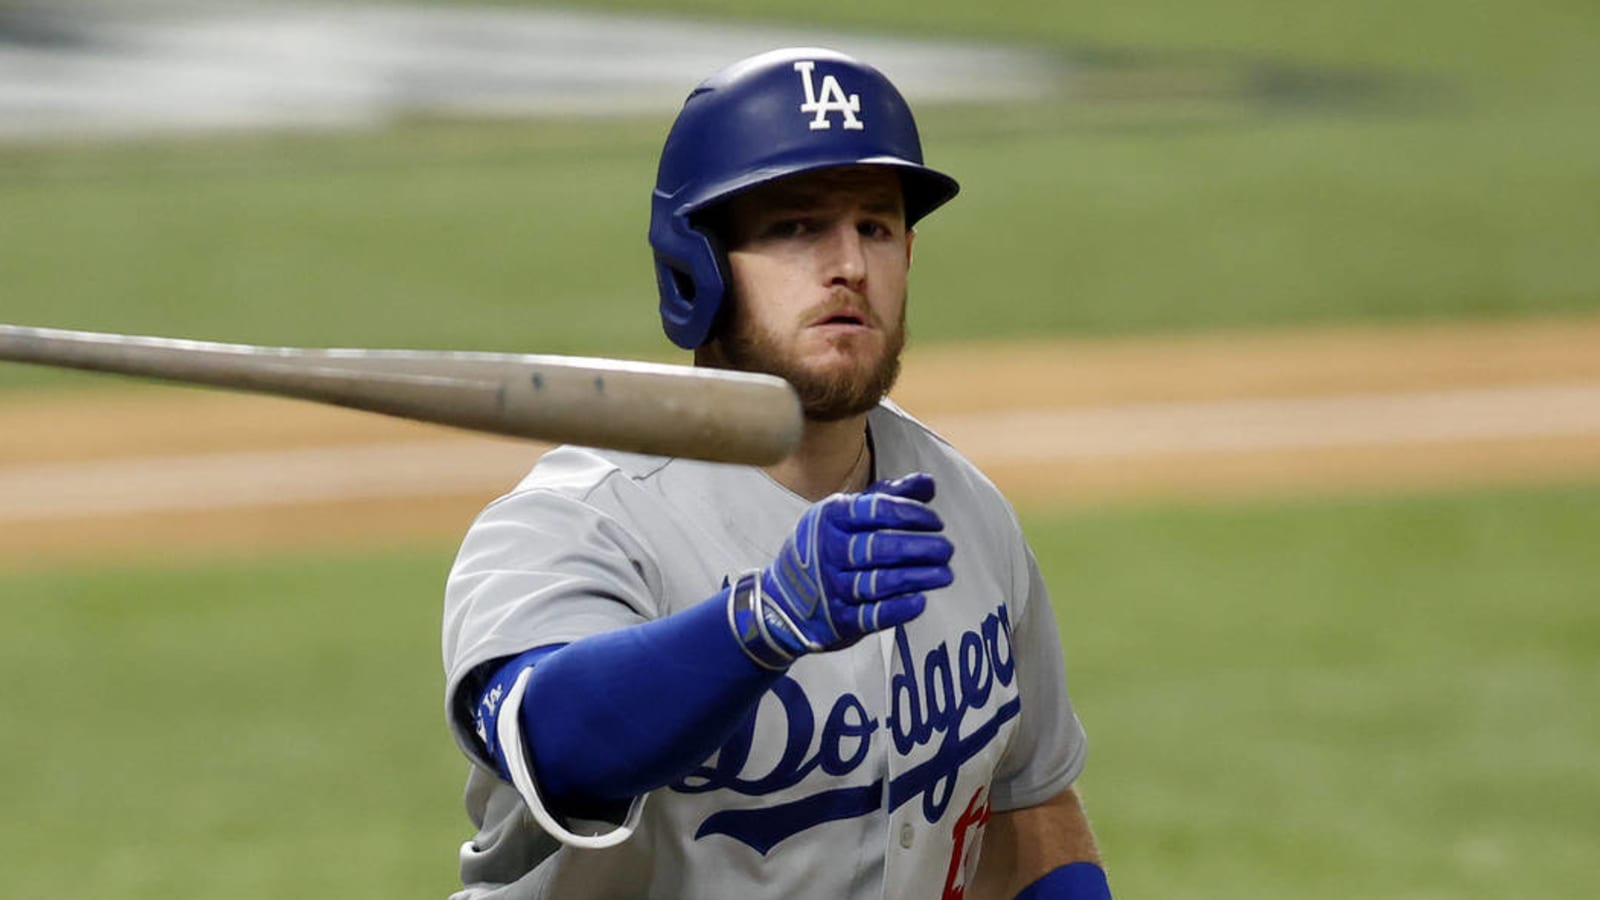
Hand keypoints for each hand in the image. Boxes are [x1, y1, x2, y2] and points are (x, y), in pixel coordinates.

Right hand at [729, 473, 953, 669]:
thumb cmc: (824, 548)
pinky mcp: (837, 620)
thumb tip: (928, 483)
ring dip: (918, 578)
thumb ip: (888, 496)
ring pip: (879, 582)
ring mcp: (831, 586)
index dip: (912, 514)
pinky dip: (899, 610)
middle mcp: (828, 550)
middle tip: (947, 549)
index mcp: (830, 517)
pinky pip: (872, 615)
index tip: (935, 521)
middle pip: (880, 547)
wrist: (780, 601)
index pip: (877, 510)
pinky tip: (920, 601)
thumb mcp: (846, 515)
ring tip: (945, 574)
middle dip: (920, 547)